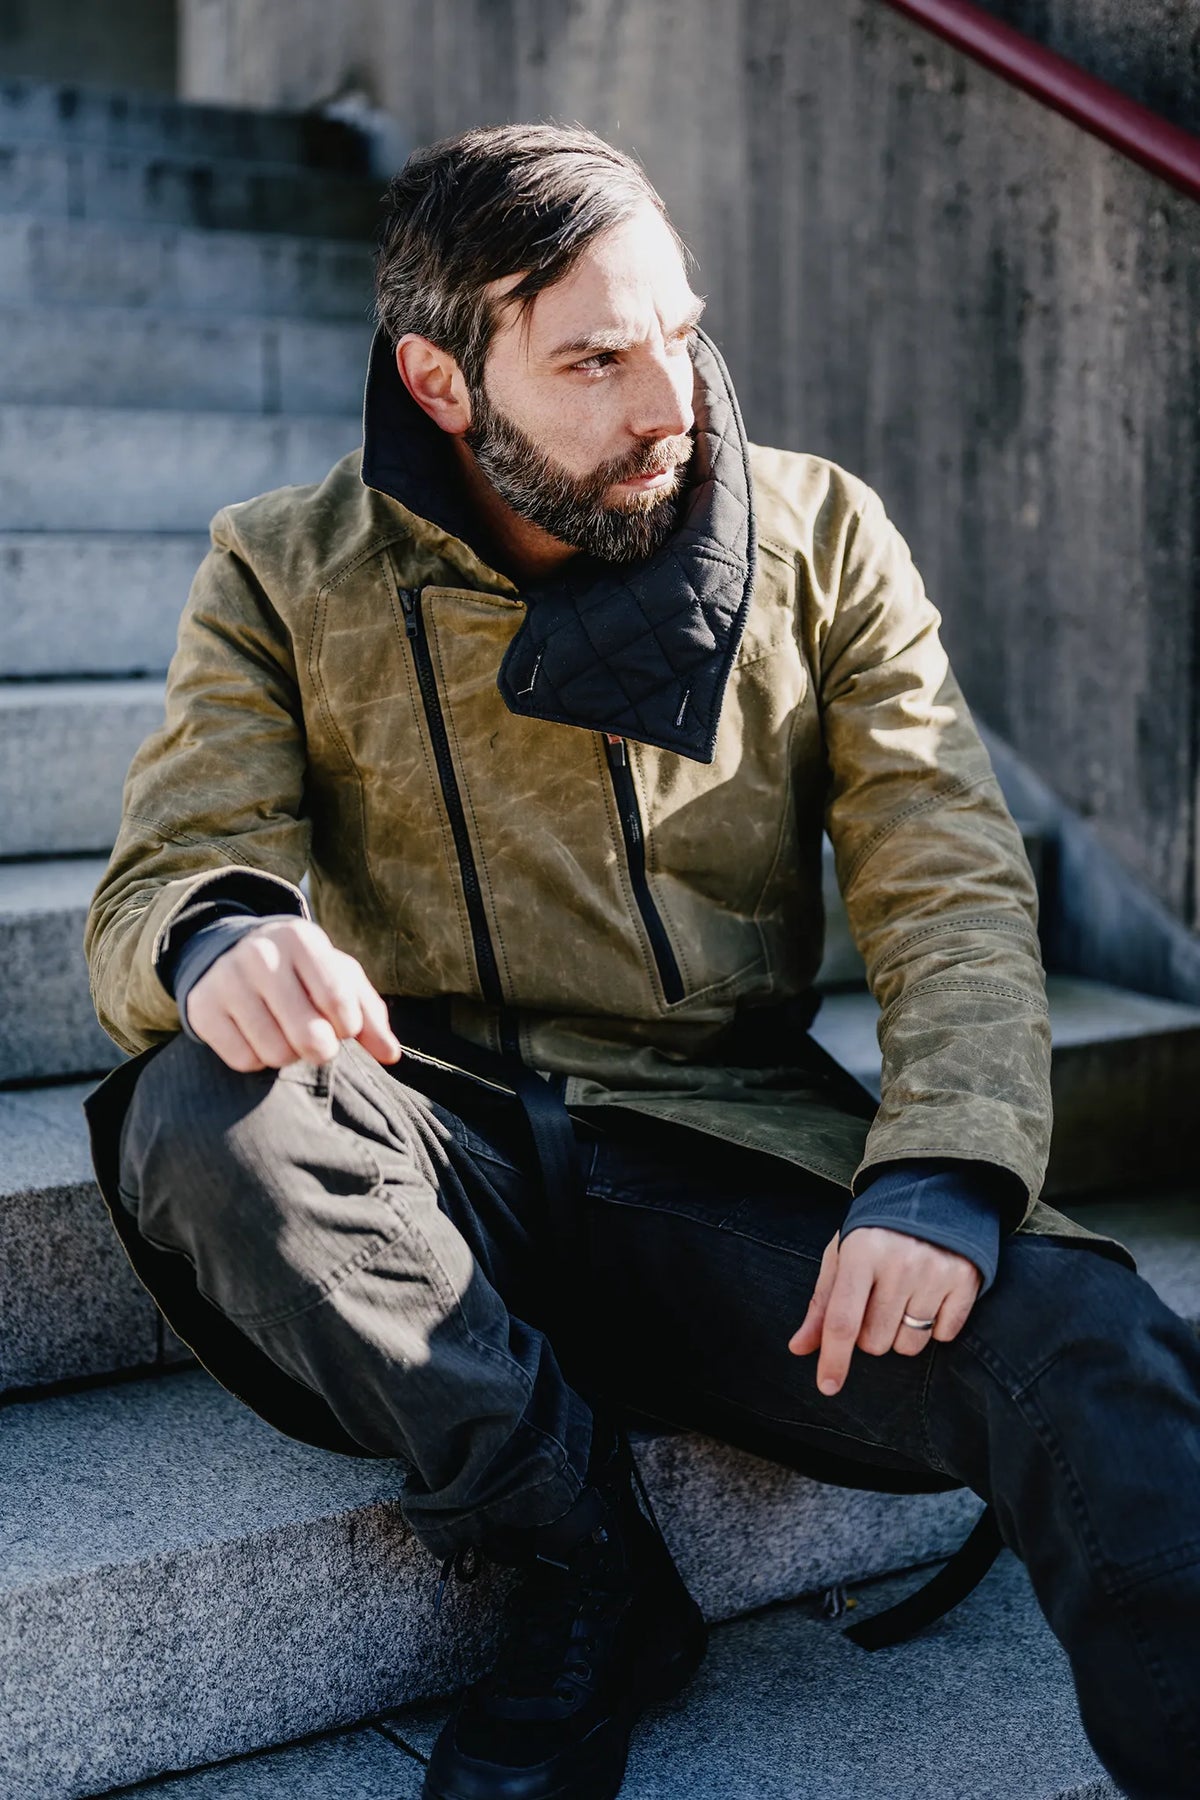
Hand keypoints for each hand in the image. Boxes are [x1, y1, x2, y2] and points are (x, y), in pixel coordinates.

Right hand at [184, 918, 401, 1072]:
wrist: (231, 954)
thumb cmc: (301, 973)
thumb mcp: (338, 978)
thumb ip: (370, 1014)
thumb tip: (391, 1054)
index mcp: (301, 939)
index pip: (339, 1000)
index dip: (348, 1026)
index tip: (343, 1025)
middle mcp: (260, 955)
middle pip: (310, 1036)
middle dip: (321, 1049)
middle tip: (316, 1041)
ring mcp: (226, 981)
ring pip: (276, 1053)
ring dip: (288, 1055)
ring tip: (285, 1035)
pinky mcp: (201, 1009)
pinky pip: (243, 1060)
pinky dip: (257, 1060)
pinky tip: (257, 1038)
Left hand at [786, 1227, 981, 1396]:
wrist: (936, 1190)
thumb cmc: (878, 1229)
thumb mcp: (843, 1254)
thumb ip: (822, 1303)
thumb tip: (799, 1348)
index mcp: (860, 1252)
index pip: (842, 1320)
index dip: (833, 1358)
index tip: (828, 1386)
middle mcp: (899, 1262)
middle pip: (875, 1341)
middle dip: (871, 1335)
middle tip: (878, 1301)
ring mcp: (935, 1272)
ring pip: (909, 1345)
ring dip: (902, 1333)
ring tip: (905, 1297)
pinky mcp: (966, 1280)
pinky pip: (944, 1335)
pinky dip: (935, 1326)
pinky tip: (931, 1295)